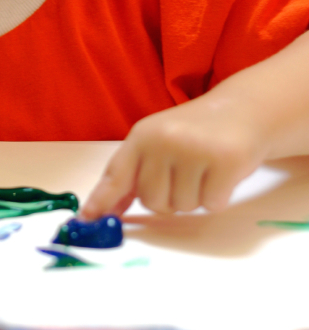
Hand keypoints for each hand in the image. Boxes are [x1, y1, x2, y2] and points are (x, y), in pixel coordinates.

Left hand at [80, 94, 264, 218]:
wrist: (243, 109)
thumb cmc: (195, 131)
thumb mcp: (157, 142)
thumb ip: (132, 173)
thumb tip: (105, 209)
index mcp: (142, 135)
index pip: (116, 175)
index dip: (100, 201)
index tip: (85, 220)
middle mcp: (164, 141)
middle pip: (152, 202)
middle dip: (169, 197)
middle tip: (185, 172)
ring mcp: (194, 150)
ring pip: (182, 207)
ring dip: (194, 197)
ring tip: (204, 169)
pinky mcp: (225, 162)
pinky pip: (211, 205)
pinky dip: (217, 197)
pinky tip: (221, 173)